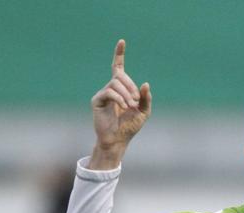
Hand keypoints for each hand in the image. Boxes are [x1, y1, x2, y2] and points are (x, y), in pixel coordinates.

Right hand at [90, 39, 151, 169]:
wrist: (118, 140)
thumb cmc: (130, 127)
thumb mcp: (144, 112)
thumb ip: (146, 98)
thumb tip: (145, 83)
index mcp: (122, 89)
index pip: (118, 67)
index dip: (119, 54)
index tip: (122, 41)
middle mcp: (111, 88)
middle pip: (120, 76)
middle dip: (131, 86)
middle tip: (136, 101)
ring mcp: (103, 94)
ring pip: (115, 83)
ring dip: (126, 94)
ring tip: (130, 106)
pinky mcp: (97, 101)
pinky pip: (109, 92)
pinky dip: (119, 98)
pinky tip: (124, 106)